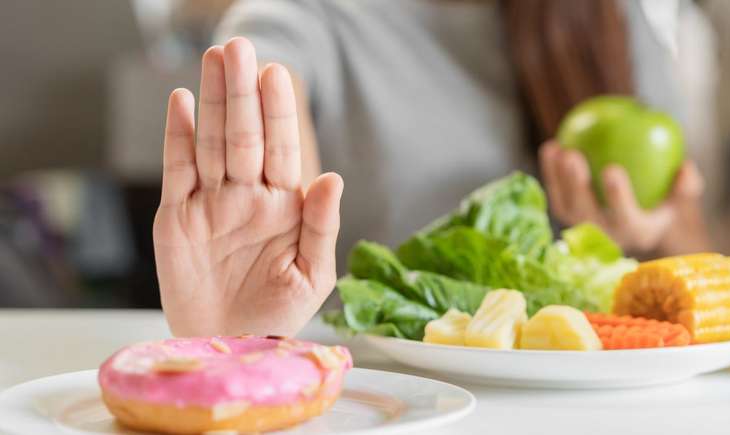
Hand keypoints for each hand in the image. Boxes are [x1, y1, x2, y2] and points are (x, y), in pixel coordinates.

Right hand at [153, 38, 342, 336]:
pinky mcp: (177, 217)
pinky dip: (178, 137)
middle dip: (242, 94)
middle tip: (240, 49)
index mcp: (284, 206)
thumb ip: (322, 226)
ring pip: (211, 143)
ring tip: (215, 60)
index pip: (282, 149)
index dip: (278, 113)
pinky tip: (183, 103)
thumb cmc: (277, 314)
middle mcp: (247, 196)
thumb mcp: (312, 276)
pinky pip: (178, 170)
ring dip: (213, 102)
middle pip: (244, 136)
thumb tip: (333, 177)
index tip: (277, 75)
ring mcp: (211, 203)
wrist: (229, 346)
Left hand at [539, 141, 709, 255]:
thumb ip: (686, 185)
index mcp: (636, 232)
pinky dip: (550, 172)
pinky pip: (556, 194)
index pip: (625, 217)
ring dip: (557, 178)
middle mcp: (606, 235)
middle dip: (576, 186)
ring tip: (557, 148)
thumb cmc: (662, 198)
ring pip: (565, 205)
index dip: (617, 196)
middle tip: (573, 155)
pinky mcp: (567, 216)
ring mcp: (583, 227)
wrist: (636, 215)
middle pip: (586, 213)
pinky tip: (551, 146)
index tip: (612, 167)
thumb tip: (686, 167)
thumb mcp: (680, 196)